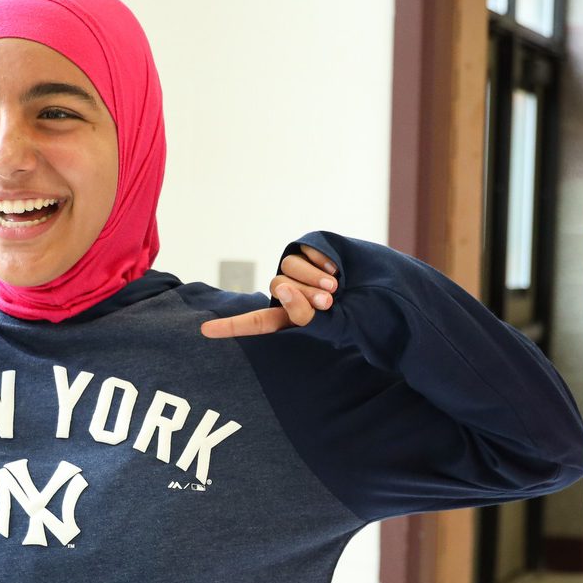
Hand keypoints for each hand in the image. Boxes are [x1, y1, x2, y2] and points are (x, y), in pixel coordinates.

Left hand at [200, 243, 338, 338]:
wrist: (377, 294)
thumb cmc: (350, 316)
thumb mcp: (327, 323)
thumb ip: (301, 312)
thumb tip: (283, 288)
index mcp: (288, 318)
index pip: (257, 322)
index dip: (231, 326)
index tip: (205, 331)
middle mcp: (289, 292)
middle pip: (278, 286)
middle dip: (303, 294)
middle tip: (328, 302)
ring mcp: (298, 271)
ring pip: (288, 266)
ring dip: (312, 278)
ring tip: (334, 287)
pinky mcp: (310, 251)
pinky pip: (306, 251)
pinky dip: (321, 262)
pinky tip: (336, 270)